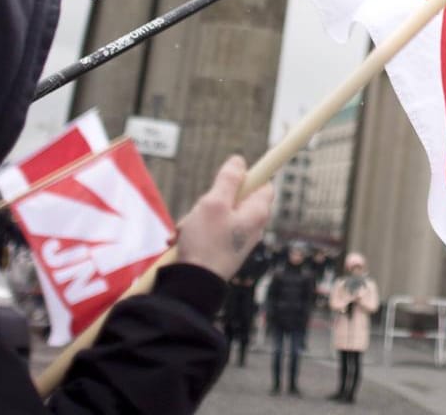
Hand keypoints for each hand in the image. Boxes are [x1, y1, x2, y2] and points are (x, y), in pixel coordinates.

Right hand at [175, 156, 273, 280]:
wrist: (194, 285)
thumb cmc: (206, 243)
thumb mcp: (214, 203)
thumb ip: (228, 179)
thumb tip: (240, 161)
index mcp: (257, 213)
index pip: (264, 184)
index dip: (248, 176)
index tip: (230, 176)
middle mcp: (251, 226)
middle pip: (235, 198)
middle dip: (211, 200)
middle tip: (199, 210)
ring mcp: (237, 239)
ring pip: (218, 214)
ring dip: (198, 217)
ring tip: (186, 230)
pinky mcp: (223, 249)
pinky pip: (210, 231)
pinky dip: (195, 232)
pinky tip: (181, 241)